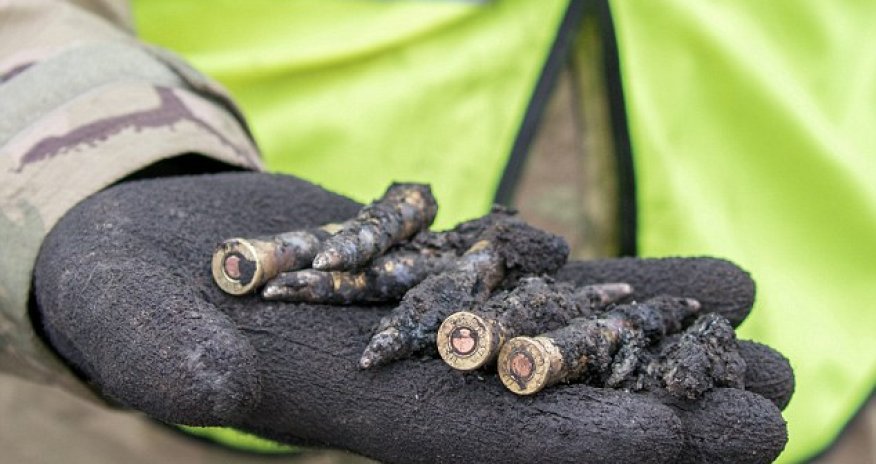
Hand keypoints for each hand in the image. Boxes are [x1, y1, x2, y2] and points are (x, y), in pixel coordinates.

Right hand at [34, 172, 792, 462]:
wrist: (148, 236)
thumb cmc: (118, 289)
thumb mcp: (125, 325)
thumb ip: (168, 363)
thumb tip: (211, 394)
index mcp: (344, 410)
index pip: (472, 442)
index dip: (570, 445)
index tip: (675, 441)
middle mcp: (407, 379)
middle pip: (549, 402)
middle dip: (655, 406)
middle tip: (772, 404)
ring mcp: (435, 325)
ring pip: (564, 337)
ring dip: (662, 338)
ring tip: (763, 334)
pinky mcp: (445, 273)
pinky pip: (548, 278)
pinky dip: (619, 276)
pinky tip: (698, 276)